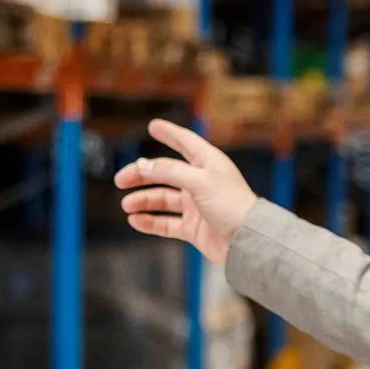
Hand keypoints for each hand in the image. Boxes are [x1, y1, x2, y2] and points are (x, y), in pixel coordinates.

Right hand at [113, 118, 258, 266]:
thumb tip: (142, 165)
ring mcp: (197, 206)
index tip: (153, 126)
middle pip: (166, 174)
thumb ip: (170, 171)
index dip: (170, 133)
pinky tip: (135, 220)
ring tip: (127, 204)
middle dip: (142, 175)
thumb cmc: (233, 206)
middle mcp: (202, 182)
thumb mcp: (200, 181)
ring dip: (144, 200)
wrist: (248, 242)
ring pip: (163, 200)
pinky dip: (150, 222)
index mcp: (209, 163)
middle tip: (121, 180)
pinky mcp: (194, 228)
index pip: (186, 142)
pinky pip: (166, 223)